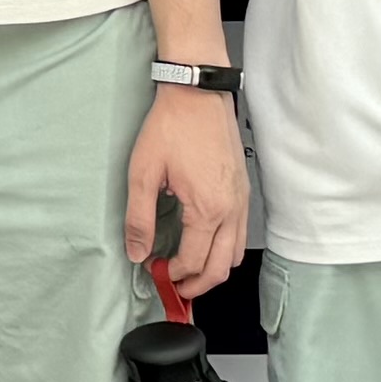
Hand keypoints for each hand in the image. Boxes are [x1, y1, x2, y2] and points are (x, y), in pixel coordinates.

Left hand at [123, 83, 248, 292]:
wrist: (197, 93)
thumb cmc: (171, 127)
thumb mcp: (143, 173)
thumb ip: (139, 218)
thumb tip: (138, 252)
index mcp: (208, 209)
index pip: (194, 261)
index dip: (173, 274)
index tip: (155, 272)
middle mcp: (232, 209)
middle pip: (221, 268)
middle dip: (198, 285)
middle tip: (176, 288)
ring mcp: (241, 200)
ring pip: (235, 253)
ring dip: (213, 269)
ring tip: (188, 270)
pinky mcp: (243, 190)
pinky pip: (240, 233)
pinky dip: (224, 249)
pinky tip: (204, 242)